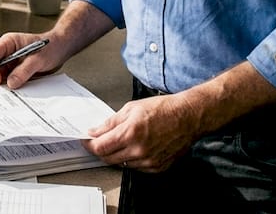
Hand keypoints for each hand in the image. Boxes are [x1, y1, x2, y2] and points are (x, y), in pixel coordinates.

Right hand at [0, 32, 61, 88]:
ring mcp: (11, 62)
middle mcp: (7, 52)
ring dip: (0, 84)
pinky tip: (11, 93)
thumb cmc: (51, 47)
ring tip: (3, 94)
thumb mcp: (38, 59)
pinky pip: (8, 80)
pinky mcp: (16, 71)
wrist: (61, 50)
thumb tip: (11, 83)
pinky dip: (9, 87)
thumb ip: (24, 70)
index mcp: (8, 42)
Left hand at [83, 93, 200, 172]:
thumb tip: (95, 131)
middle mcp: (139, 150)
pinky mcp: (157, 167)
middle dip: (101, 150)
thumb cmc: (164, 109)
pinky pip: (136, 167)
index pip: (100, 147)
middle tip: (101, 140)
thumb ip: (110, 123)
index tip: (86, 141)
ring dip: (117, 154)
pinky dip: (131, 159)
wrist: (188, 117)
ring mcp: (149, 161)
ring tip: (124, 140)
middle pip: (108, 158)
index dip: (89, 145)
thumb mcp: (131, 108)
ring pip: (122, 164)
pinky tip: (137, 147)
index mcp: (130, 133)